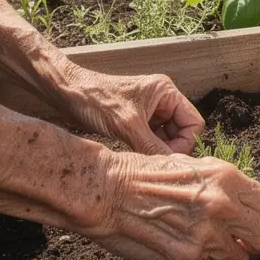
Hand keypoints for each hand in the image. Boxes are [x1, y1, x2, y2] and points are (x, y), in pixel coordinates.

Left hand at [60, 69, 203, 154]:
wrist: (66, 93)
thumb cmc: (96, 100)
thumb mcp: (127, 126)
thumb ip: (152, 146)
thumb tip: (171, 167)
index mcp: (166, 92)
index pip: (194, 122)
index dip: (185, 143)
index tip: (168, 158)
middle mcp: (162, 99)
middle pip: (182, 131)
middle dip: (171, 148)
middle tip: (155, 163)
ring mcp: (149, 110)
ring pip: (166, 137)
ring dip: (158, 150)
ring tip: (143, 161)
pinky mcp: (136, 120)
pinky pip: (152, 138)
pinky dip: (147, 149)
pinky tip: (136, 157)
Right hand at [81, 150, 259, 259]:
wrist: (109, 190)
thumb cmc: (147, 173)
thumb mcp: (195, 166)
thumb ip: (226, 188)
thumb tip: (248, 209)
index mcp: (226, 178)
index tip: (252, 224)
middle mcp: (221, 207)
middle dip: (253, 244)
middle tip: (237, 242)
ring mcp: (204, 236)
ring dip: (223, 259)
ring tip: (202, 245)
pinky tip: (178, 249)